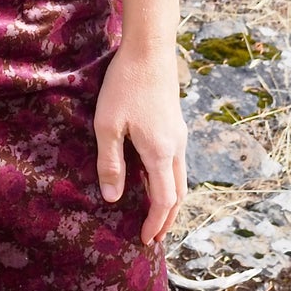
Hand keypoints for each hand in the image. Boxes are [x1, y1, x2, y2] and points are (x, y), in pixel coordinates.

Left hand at [93, 41, 187, 246]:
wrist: (150, 50)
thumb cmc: (125, 86)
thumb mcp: (108, 125)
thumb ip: (111, 163)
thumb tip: (114, 198)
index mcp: (161, 153)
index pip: (164, 200)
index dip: (156, 223)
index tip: (145, 240)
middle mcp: (177, 148)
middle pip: (178, 195)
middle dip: (167, 219)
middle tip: (153, 236)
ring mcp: (179, 136)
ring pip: (181, 179)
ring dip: (170, 201)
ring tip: (155, 216)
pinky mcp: (176, 126)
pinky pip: (178, 164)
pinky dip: (170, 183)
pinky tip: (154, 181)